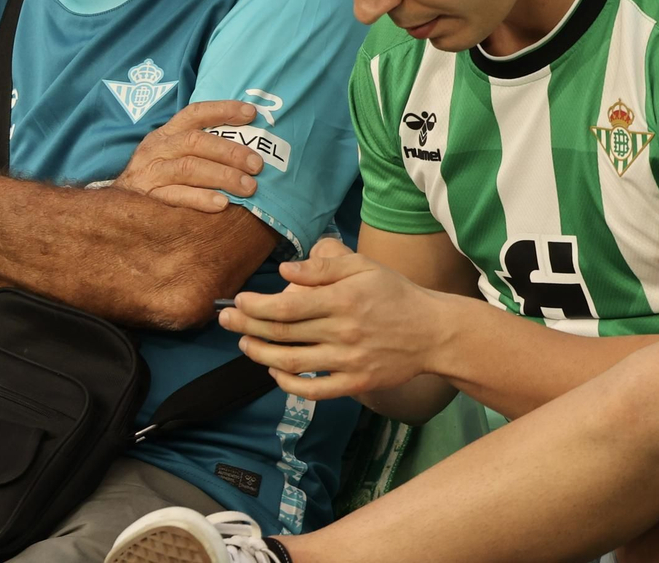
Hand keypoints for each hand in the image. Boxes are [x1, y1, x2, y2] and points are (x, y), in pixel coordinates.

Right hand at [114, 101, 264, 212]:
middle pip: (195, 142)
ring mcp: (151, 173)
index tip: (252, 113)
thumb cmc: (158, 179)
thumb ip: (201, 148)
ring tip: (249, 187)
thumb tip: (249, 148)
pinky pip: (176, 196)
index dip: (223, 110)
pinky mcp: (148, 198)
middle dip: (230, 151)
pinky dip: (200, 199)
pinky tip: (222, 204)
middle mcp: (158, 148)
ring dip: (222, 176)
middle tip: (257, 164)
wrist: (115, 208)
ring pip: (188, 167)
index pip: (195, 113)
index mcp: (167, 134)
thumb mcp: (172, 155)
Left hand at [219, 238, 447, 399]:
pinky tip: (275, 373)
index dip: (255, 306)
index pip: (286, 306)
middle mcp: (342, 332)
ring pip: (291, 363)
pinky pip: (313, 390)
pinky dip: (288, 384)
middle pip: (282, 334)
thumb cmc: (395, 293)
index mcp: (342, 299)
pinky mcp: (355, 384)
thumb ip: (323, 267)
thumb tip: (284, 273)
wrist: (432, 332)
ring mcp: (348, 361)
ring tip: (244, 344)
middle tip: (226, 320)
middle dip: (247, 327)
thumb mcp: (363, 267)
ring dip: (260, 355)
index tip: (238, 301)